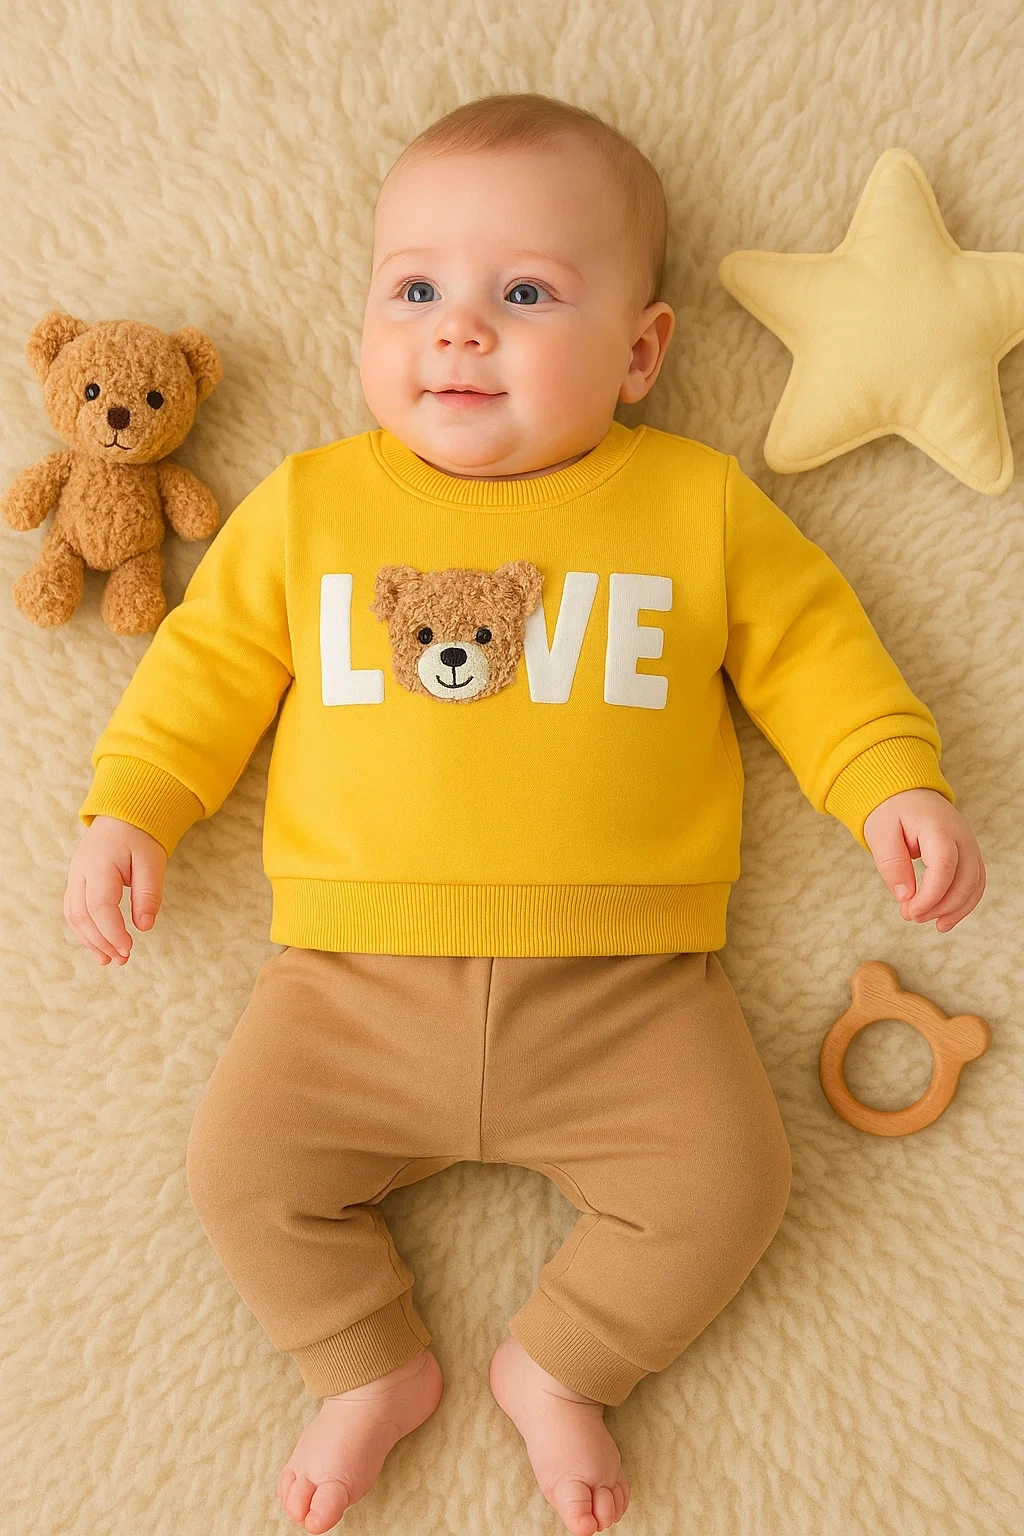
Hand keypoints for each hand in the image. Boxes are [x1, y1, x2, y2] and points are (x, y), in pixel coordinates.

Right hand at [64, 815, 166, 965]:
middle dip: (101, 942)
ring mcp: (74, 877)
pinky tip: (98, 945)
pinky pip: (73, 910)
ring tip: (109, 960)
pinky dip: (84, 930)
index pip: (99, 907)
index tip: (129, 948)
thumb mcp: (152, 862)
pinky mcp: (76, 882)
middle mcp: (80, 873)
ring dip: (90, 941)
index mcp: (99, 865)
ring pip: (74, 916)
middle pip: (82, 916)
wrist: (122, 816)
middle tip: (123, 959)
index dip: (112, 932)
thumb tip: (144, 926)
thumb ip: (148, 894)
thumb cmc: (139, 837)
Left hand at [863, 789, 984, 932]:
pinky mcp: (969, 853)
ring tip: (931, 924)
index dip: (930, 896)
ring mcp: (969, 844)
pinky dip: (964, 903)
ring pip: (975, 884)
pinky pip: (975, 882)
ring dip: (956, 909)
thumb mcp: (880, 834)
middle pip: (965, 879)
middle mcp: (962, 835)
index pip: (944, 867)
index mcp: (938, 827)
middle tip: (911, 917)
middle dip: (940, 906)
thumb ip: (892, 864)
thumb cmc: (890, 811)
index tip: (909, 912)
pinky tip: (945, 919)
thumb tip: (905, 897)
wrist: (905, 792)